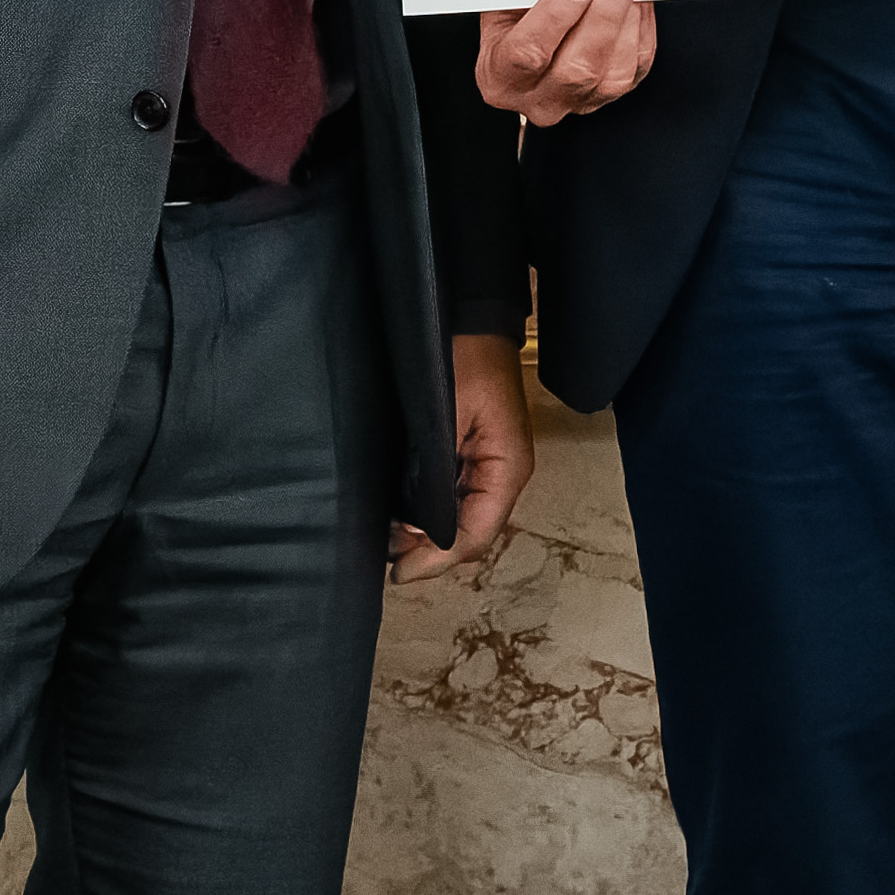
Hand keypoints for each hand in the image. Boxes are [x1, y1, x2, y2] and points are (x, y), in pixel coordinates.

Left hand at [395, 336, 535, 585]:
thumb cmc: (461, 359)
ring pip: (462, 522)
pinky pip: (454, 501)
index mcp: (507, 470)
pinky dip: (429, 516)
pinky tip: (400, 519)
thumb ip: (436, 477)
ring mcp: (489, 469)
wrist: (468, 321)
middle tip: (387, 560)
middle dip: (430, 553)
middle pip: (470, 535)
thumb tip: (417, 529)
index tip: (399, 573)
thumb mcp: (445, 419)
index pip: (476, 535)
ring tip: (388, 544)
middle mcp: (502, 477)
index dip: (437, 561)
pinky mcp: (472, 459)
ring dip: (427, 537)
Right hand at [477, 0, 657, 122]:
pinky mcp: (611, 96)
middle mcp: (539, 100)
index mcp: (500, 76)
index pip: (528, 52)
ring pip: (613, 74)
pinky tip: (637, 2)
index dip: (557, 14)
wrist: (526, 48)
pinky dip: (641, 30)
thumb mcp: (504, 4)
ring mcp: (578, 103)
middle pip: (578, 69)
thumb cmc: (513, 22)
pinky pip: (635, 67)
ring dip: (628, 22)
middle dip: (604, 16)